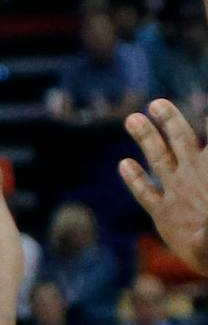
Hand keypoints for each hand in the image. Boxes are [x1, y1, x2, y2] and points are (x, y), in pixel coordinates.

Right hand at [121, 99, 207, 276]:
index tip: (179, 104)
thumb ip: (206, 217)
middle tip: (156, 103)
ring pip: (158, 159)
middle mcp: (192, 178)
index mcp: (207, 173)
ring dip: (147, 138)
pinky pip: (145, 192)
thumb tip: (205, 220)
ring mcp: (176, 195)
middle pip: (178, 141)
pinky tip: (125, 163)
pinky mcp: (162, 215)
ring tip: (133, 118)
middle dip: (168, 121)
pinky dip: (135, 178)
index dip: (200, 124)